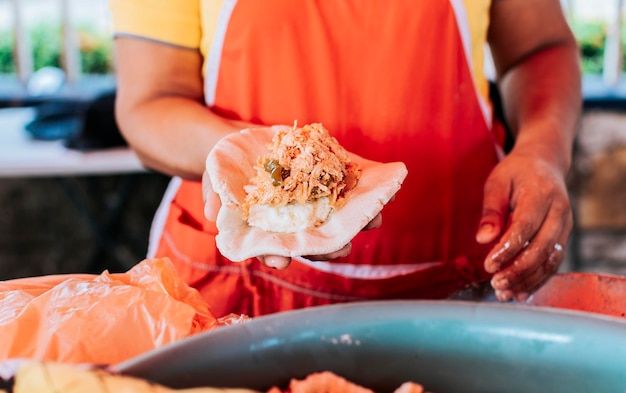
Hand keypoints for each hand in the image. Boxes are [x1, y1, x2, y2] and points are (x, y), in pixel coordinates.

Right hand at [204, 169, 384, 268]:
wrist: (245, 146)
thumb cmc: (227, 170)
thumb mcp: (215, 180)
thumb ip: (214, 196)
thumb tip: (212, 214)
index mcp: (267, 232)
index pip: (273, 250)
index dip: (277, 256)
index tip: (281, 260)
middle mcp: (293, 225)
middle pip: (313, 243)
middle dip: (327, 247)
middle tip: (341, 248)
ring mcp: (312, 206)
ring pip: (336, 222)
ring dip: (355, 224)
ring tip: (370, 221)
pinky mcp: (326, 184)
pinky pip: (348, 193)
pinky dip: (364, 194)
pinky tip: (378, 192)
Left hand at [476, 149, 572, 301]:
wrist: (544, 163)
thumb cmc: (515, 172)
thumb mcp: (497, 182)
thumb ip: (491, 211)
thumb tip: (483, 239)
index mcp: (542, 194)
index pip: (525, 227)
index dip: (507, 249)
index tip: (488, 265)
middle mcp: (559, 211)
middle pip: (542, 248)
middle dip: (518, 270)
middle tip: (495, 284)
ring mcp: (566, 225)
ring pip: (550, 259)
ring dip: (528, 280)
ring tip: (504, 293)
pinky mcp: (564, 236)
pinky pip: (554, 262)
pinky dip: (537, 279)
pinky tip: (520, 292)